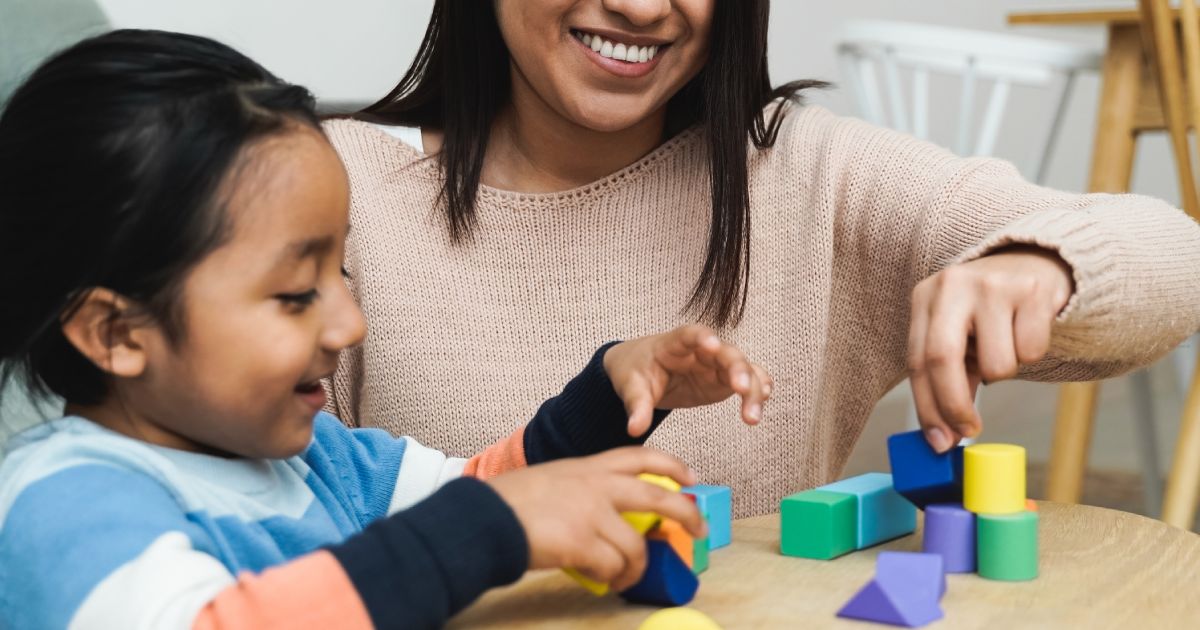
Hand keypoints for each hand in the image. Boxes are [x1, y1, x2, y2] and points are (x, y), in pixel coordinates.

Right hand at [486, 447, 704, 590]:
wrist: (484, 518)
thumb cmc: (510, 503)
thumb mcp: (553, 480)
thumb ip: (583, 490)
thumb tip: (609, 516)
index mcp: (588, 467)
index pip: (640, 457)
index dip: (672, 466)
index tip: (691, 479)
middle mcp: (595, 485)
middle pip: (657, 496)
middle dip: (686, 514)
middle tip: (700, 529)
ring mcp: (590, 513)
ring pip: (636, 546)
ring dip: (635, 567)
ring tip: (626, 577)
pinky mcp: (582, 542)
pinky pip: (614, 566)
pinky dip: (613, 578)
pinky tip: (604, 580)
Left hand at [603, 324, 773, 436]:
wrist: (642, 371)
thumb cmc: (636, 370)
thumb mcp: (631, 387)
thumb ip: (637, 406)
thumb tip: (635, 428)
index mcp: (675, 343)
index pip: (691, 334)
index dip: (702, 337)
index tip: (712, 344)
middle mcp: (702, 350)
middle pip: (726, 352)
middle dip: (737, 368)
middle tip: (741, 388)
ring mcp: (716, 364)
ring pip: (742, 369)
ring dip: (752, 388)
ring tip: (752, 416)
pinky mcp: (724, 380)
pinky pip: (747, 380)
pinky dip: (757, 387)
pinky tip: (764, 399)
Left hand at [908, 246, 1072, 451]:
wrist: (1036, 264)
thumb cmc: (987, 311)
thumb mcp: (959, 336)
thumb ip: (949, 380)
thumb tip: (944, 435)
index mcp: (926, 297)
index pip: (917, 360)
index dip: (927, 407)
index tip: (938, 442)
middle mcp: (953, 285)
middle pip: (942, 358)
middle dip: (954, 405)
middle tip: (968, 431)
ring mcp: (992, 285)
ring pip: (997, 364)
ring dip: (1004, 372)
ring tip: (1006, 347)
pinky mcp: (1032, 291)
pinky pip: (1031, 351)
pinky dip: (1031, 354)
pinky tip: (1027, 331)